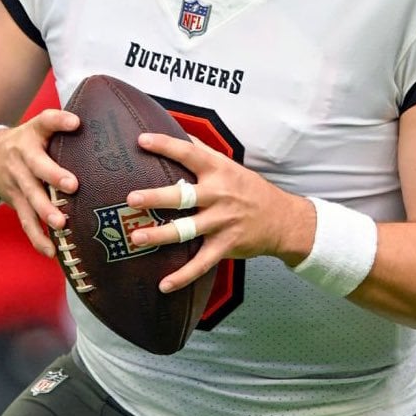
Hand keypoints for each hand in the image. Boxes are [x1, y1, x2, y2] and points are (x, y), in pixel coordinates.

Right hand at [0, 109, 80, 256]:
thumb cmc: (26, 141)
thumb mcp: (38, 127)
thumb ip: (61, 124)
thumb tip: (91, 122)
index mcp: (32, 135)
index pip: (45, 122)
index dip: (59, 121)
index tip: (75, 122)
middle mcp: (23, 159)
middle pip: (38, 166)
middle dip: (54, 176)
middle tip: (72, 185)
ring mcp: (18, 182)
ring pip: (31, 198)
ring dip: (45, 212)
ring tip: (61, 223)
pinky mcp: (17, 203)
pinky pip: (26, 222)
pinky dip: (38, 238)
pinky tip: (52, 252)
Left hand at [124, 132, 314, 292]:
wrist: (283, 219)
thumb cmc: (249, 189)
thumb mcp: (229, 165)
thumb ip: (202, 150)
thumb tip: (176, 131)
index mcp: (218, 171)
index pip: (189, 154)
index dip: (166, 145)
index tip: (142, 141)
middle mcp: (219, 195)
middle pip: (184, 196)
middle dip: (157, 197)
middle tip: (132, 198)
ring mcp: (222, 222)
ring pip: (187, 230)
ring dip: (161, 235)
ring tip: (136, 238)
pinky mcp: (225, 246)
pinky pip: (201, 263)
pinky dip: (182, 276)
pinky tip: (163, 285)